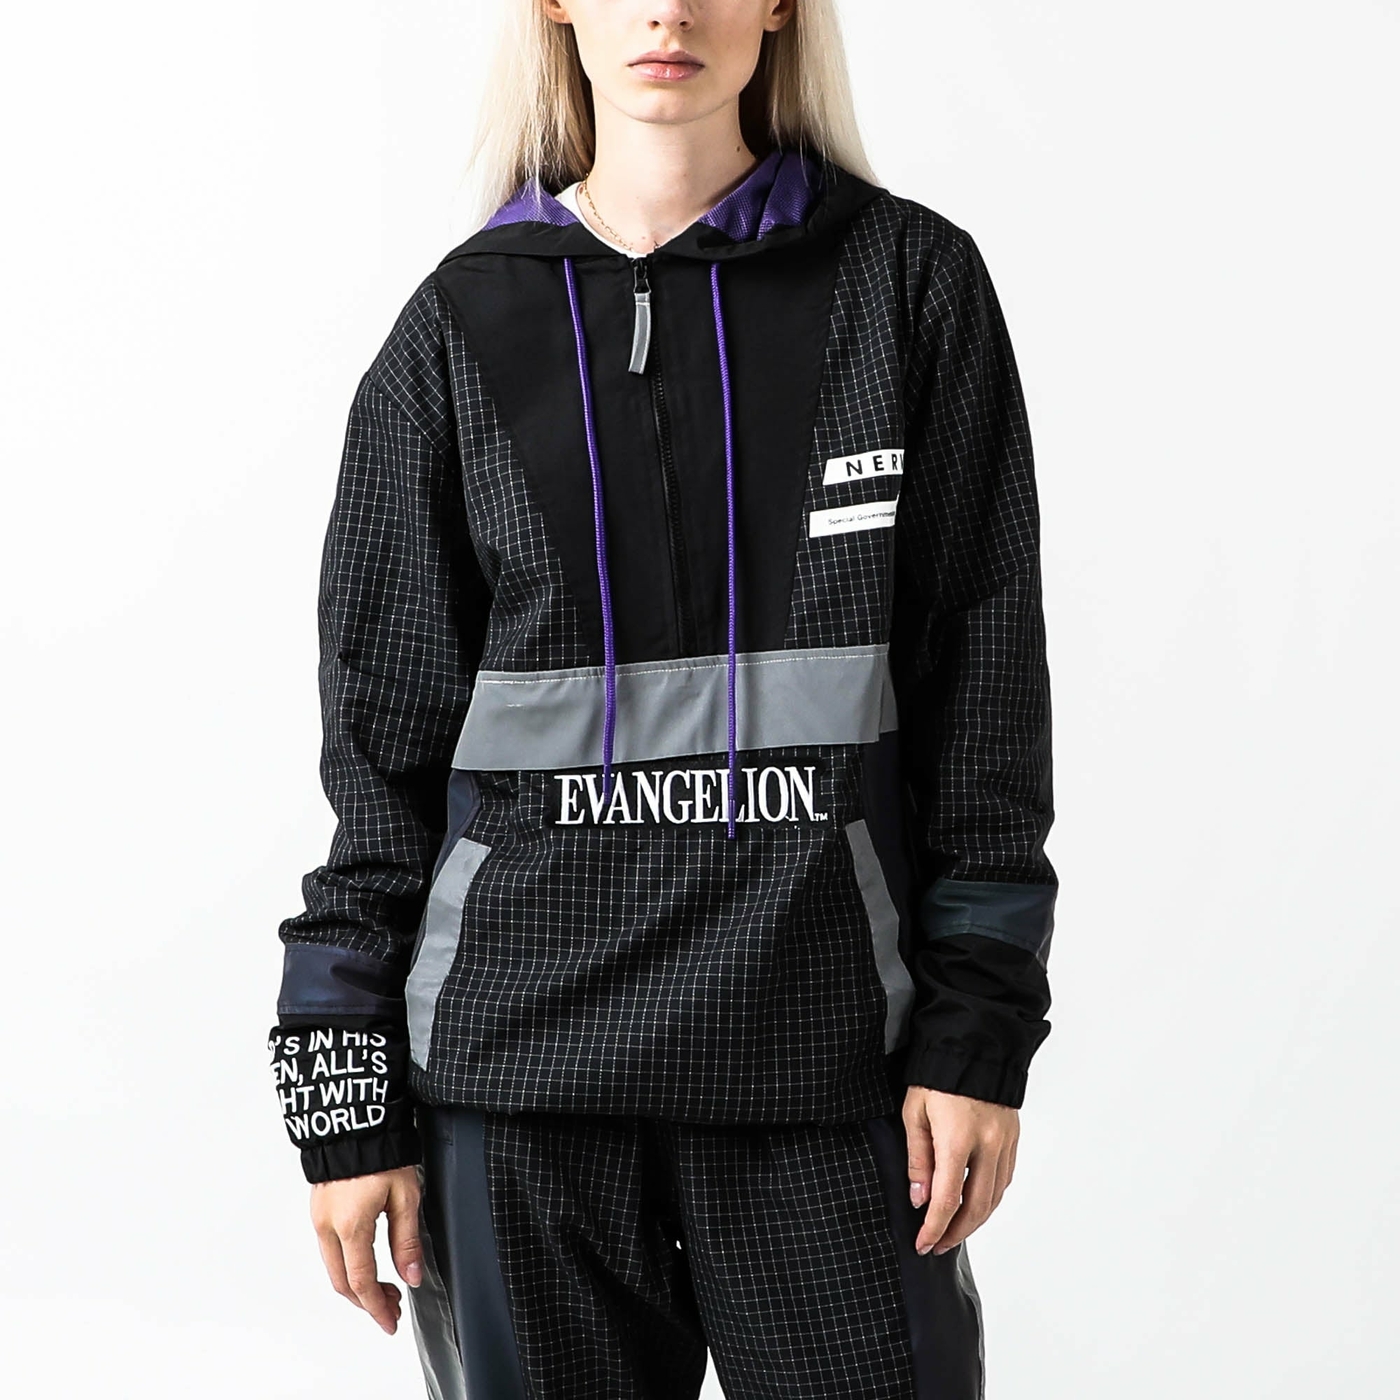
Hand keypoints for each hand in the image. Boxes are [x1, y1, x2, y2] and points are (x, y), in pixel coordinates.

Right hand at [310, 1164, 423, 1333]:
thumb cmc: (382, 1153)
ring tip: (386, 1287)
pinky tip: (367, 1263)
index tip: (390, 1322)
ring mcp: (319, 1219)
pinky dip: (348, 1265)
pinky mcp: (318, 1210)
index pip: (362, 1282)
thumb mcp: (405, 1196)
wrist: (356, 1122)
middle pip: (343, 1282)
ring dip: (357, 1285)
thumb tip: (411, 1276)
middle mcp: (328, 1227)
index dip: (376, 1308)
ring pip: (334, 1269)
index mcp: (351, 1226)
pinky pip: (330, 1251)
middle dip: (368, 1301)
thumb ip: (406, 1240)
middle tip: (393, 1307)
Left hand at [902, 1085, 1018, 1256]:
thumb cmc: (937, 1077)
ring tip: (954, 1231)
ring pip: (994, 1198)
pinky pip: (1004, 1179)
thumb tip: (919, 1200)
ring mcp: (1004, 1143)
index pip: (947, 1199)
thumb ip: (918, 1159)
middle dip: (956, 1233)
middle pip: (976, 1207)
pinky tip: (975, 1205)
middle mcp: (988, 1145)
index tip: (922, 1244)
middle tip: (937, 1246)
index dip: (934, 1228)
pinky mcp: (1013, 1139)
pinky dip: (990, 1199)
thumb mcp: (915, 1113)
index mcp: (958, 1139)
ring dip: (975, 1221)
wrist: (973, 1047)